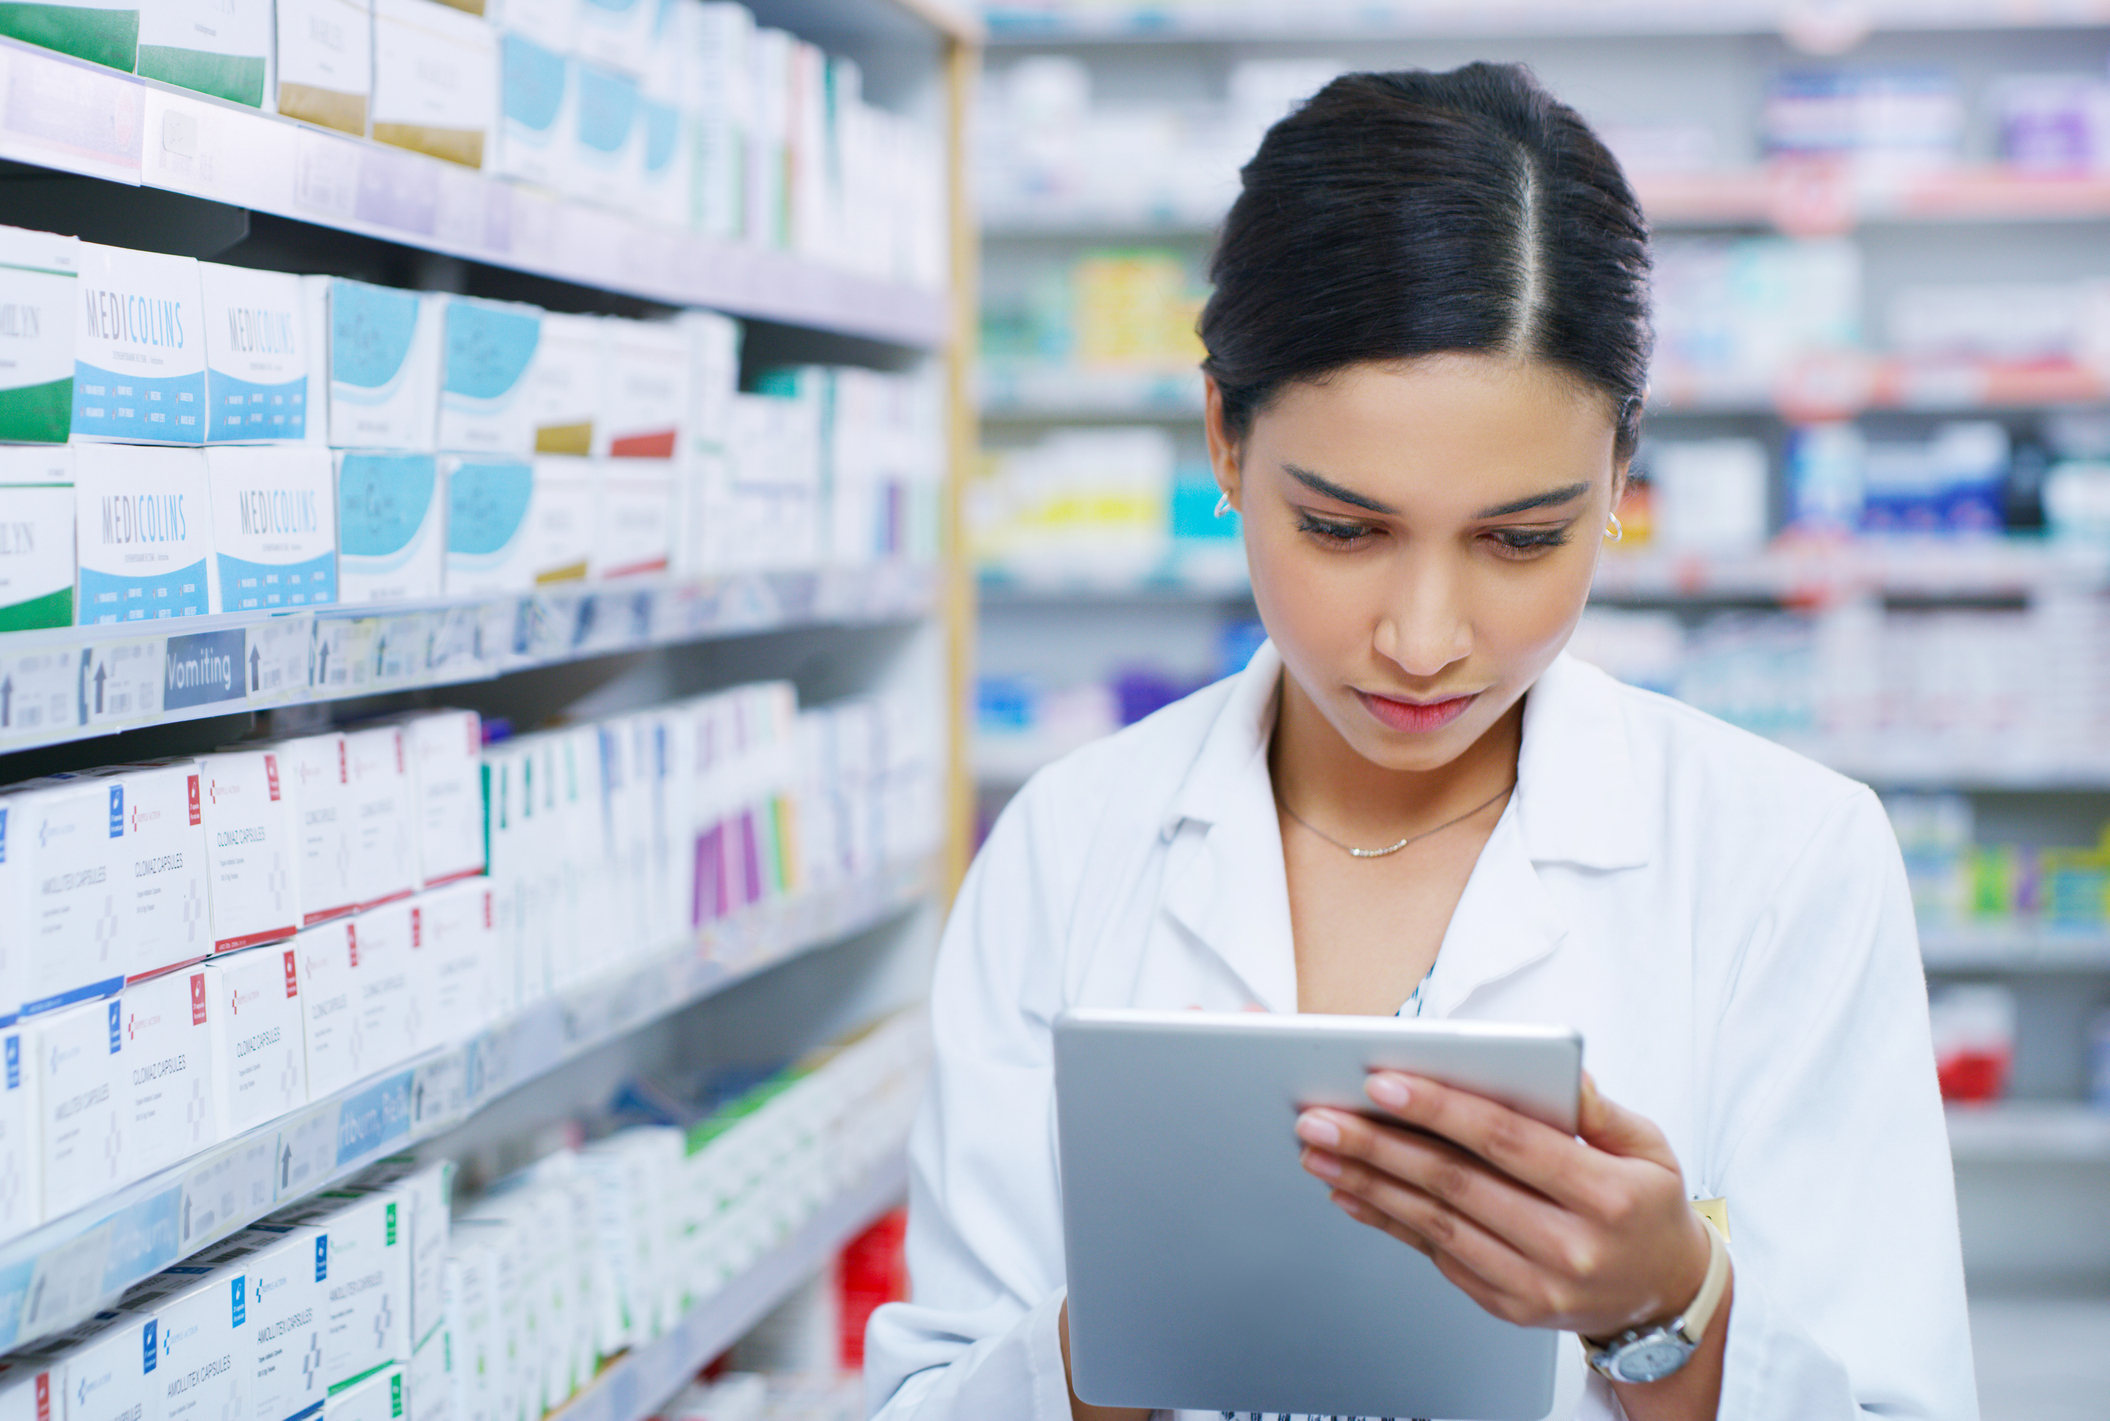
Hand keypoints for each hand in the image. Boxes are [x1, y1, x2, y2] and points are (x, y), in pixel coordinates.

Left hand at [1294, 1071, 1712, 1341]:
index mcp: (1605, 1196)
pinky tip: (1351, 1192)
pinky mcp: (1508, 1305)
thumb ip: (1598, 1108)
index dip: (1440, 1108)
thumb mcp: (1649, 1147)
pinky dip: (1388, 1221)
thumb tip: (1557, 1068)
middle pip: (1456, 1184)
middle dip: (1377, 1145)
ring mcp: (1535, 1285)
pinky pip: (1436, 1255)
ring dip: (1367, 1184)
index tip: (1382, 1081)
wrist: (1664, 1297)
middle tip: (1318, 1116)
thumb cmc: (1649, 1206)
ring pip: (1434, 1224)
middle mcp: (1569, 1247)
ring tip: (1318, 1150)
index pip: (1508, 1142)